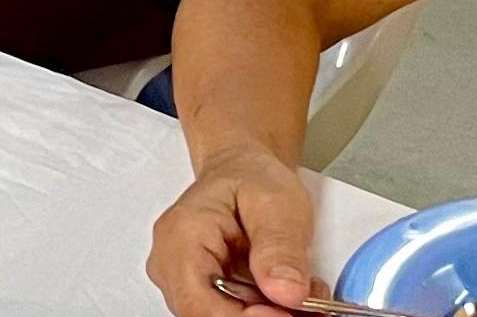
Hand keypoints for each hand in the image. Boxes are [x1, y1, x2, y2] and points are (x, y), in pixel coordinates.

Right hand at [146, 144, 322, 316]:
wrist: (243, 173)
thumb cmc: (251, 179)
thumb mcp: (277, 202)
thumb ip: (281, 247)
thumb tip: (287, 291)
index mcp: (181, 236)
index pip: (198, 303)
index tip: (285, 313)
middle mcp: (171, 265)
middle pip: (208, 316)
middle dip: (262, 316)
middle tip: (305, 304)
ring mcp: (184, 282)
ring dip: (268, 314)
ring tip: (303, 294)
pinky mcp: (203, 294)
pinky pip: (231, 315)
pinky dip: (266, 312)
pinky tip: (287, 297)